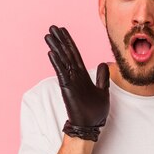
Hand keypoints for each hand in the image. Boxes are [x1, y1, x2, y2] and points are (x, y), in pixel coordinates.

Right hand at [44, 25, 109, 140]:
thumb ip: (102, 77)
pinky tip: (52, 52)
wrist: (90, 126)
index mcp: (82, 75)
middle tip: (52, 27)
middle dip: (60, 40)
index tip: (63, 31)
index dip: (69, 42)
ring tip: (48, 35)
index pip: (75, 54)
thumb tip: (105, 64)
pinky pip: (61, 72)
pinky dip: (57, 62)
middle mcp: (74, 75)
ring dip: (56, 47)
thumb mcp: (103, 91)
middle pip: (66, 53)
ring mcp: (70, 81)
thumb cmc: (95, 111)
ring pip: (62, 60)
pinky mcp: (67, 88)